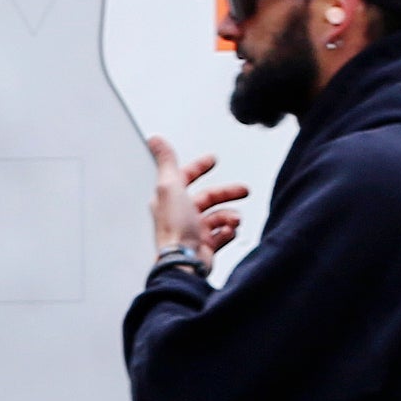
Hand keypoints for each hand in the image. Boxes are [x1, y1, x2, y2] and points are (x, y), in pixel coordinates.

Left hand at [146, 136, 249, 259]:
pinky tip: (228, 232)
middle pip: (208, 197)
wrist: (184, 261)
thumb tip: (155, 139)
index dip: (198, 167)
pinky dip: (228, 232)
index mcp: (169, 200)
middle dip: (228, 192)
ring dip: (230, 215)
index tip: (213, 159)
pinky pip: (223, 235)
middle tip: (244, 190)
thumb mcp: (170, 186)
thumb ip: (166, 161)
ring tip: (234, 220)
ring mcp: (193, 232)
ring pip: (218, 216)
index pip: (185, 177)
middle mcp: (180, 215)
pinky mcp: (204, 247)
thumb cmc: (175, 227)